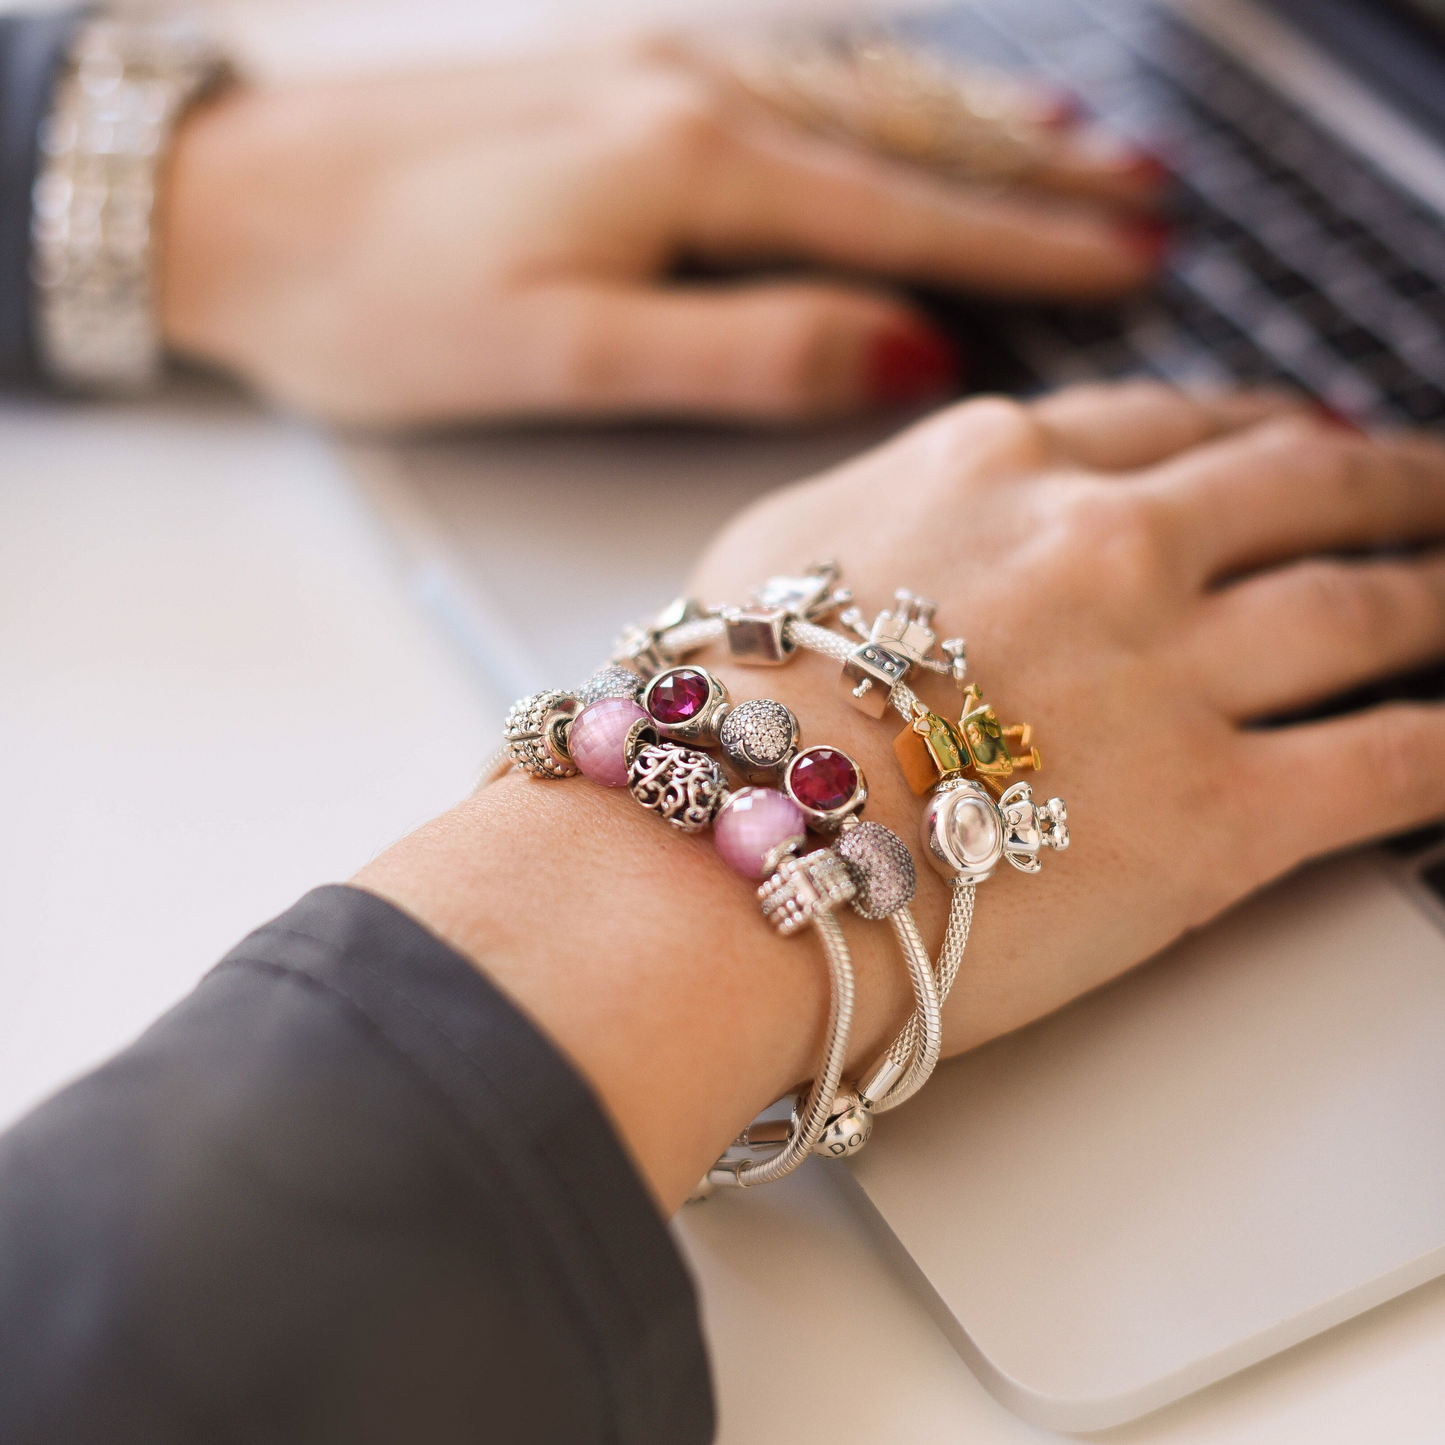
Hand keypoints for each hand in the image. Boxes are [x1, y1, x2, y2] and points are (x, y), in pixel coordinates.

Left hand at [159, 44, 1165, 426]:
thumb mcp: (568, 353)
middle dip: (1036, 173)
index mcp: (694, 168)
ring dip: (974, 122)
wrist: (232, 201)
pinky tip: (907, 100)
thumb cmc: (381, 298)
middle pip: (905, 136)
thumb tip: (903, 353)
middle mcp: (695, 94)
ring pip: (856, 92)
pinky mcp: (617, 78)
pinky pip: (788, 74)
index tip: (1133, 261)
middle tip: (1149, 198)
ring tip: (1077, 142)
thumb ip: (745, 351)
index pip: (905, 211)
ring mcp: (658, 72)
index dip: (1028, 245)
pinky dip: (877, 91)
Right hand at [691, 382, 1444, 1050]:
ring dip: (1442, 595)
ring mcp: (1169, 669)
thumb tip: (927, 526)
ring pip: (1366, 606)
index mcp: (999, 470)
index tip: (1295, 438)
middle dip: (1390, 481)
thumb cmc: (722, 722)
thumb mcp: (779, 554)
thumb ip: (885, 511)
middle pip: (1297, 486)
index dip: (1253, 429)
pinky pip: (1391, 760)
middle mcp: (1104, 545)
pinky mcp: (1214, 811)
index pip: (1170, 425)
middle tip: (1436, 486)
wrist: (719, 849)